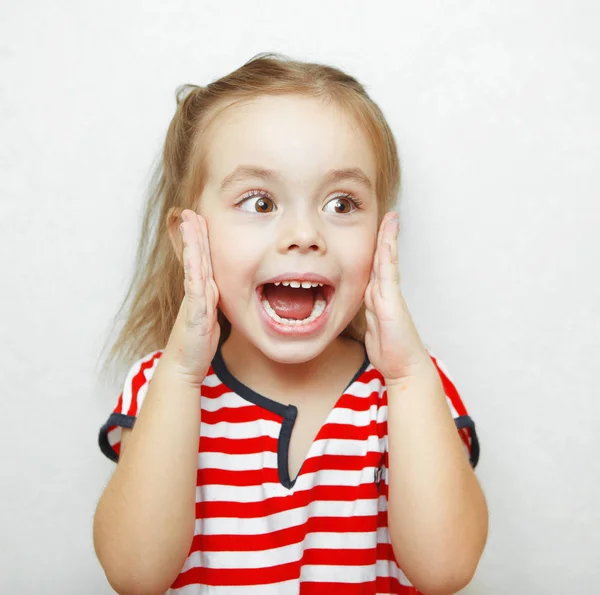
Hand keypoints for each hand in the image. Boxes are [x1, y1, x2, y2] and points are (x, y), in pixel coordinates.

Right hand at [166, 209, 219, 385]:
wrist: (184, 367)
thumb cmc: (197, 345)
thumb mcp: (209, 319)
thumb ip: (211, 303)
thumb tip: (216, 291)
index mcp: (201, 293)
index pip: (202, 261)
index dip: (201, 240)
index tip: (199, 220)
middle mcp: (196, 293)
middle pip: (196, 257)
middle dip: (193, 233)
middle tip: (189, 210)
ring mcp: (194, 301)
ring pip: (194, 266)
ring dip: (192, 243)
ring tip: (189, 221)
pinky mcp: (194, 313)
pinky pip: (195, 287)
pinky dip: (194, 268)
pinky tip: (194, 254)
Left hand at [363, 212, 433, 384]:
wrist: (404, 368)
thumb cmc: (390, 351)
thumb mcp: (371, 329)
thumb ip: (368, 313)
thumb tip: (364, 301)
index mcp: (378, 298)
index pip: (376, 267)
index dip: (376, 248)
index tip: (378, 233)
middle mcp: (385, 293)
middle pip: (383, 258)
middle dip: (386, 236)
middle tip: (390, 216)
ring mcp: (389, 295)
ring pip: (386, 261)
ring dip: (388, 239)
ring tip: (392, 219)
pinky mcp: (391, 301)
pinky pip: (387, 272)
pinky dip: (388, 254)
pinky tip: (389, 241)